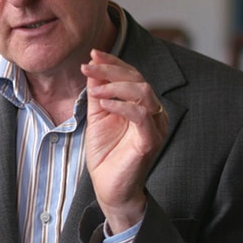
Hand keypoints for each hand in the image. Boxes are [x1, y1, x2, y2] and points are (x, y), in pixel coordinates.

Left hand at [80, 49, 167, 233]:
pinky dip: (121, 105)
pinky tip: (103, 103)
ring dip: (115, 86)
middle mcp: (153, 112)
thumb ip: (98, 92)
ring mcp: (155, 126)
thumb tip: (92, 67)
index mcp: (142, 105)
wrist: (109, 187)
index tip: (92, 54)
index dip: (113, 62)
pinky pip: (141, 115)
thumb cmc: (106, 153)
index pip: (132, 75)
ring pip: (143, 92)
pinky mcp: (151, 140)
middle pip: (138, 79)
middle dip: (111, 69)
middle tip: (87, 66)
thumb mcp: (98, 116)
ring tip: (94, 89)